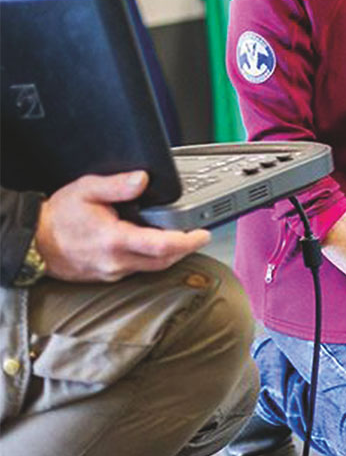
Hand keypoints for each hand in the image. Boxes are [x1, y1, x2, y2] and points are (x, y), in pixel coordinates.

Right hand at [36, 171, 210, 282]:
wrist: (34, 242)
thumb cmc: (58, 217)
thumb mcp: (86, 190)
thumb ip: (117, 185)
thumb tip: (142, 179)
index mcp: (114, 240)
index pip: (161, 245)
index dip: (187, 241)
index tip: (203, 234)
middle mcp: (116, 261)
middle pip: (163, 261)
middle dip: (186, 248)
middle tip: (199, 235)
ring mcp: (112, 272)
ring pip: (153, 268)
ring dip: (170, 254)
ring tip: (183, 238)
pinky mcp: (108, 276)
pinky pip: (138, 270)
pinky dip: (153, 258)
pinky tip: (156, 246)